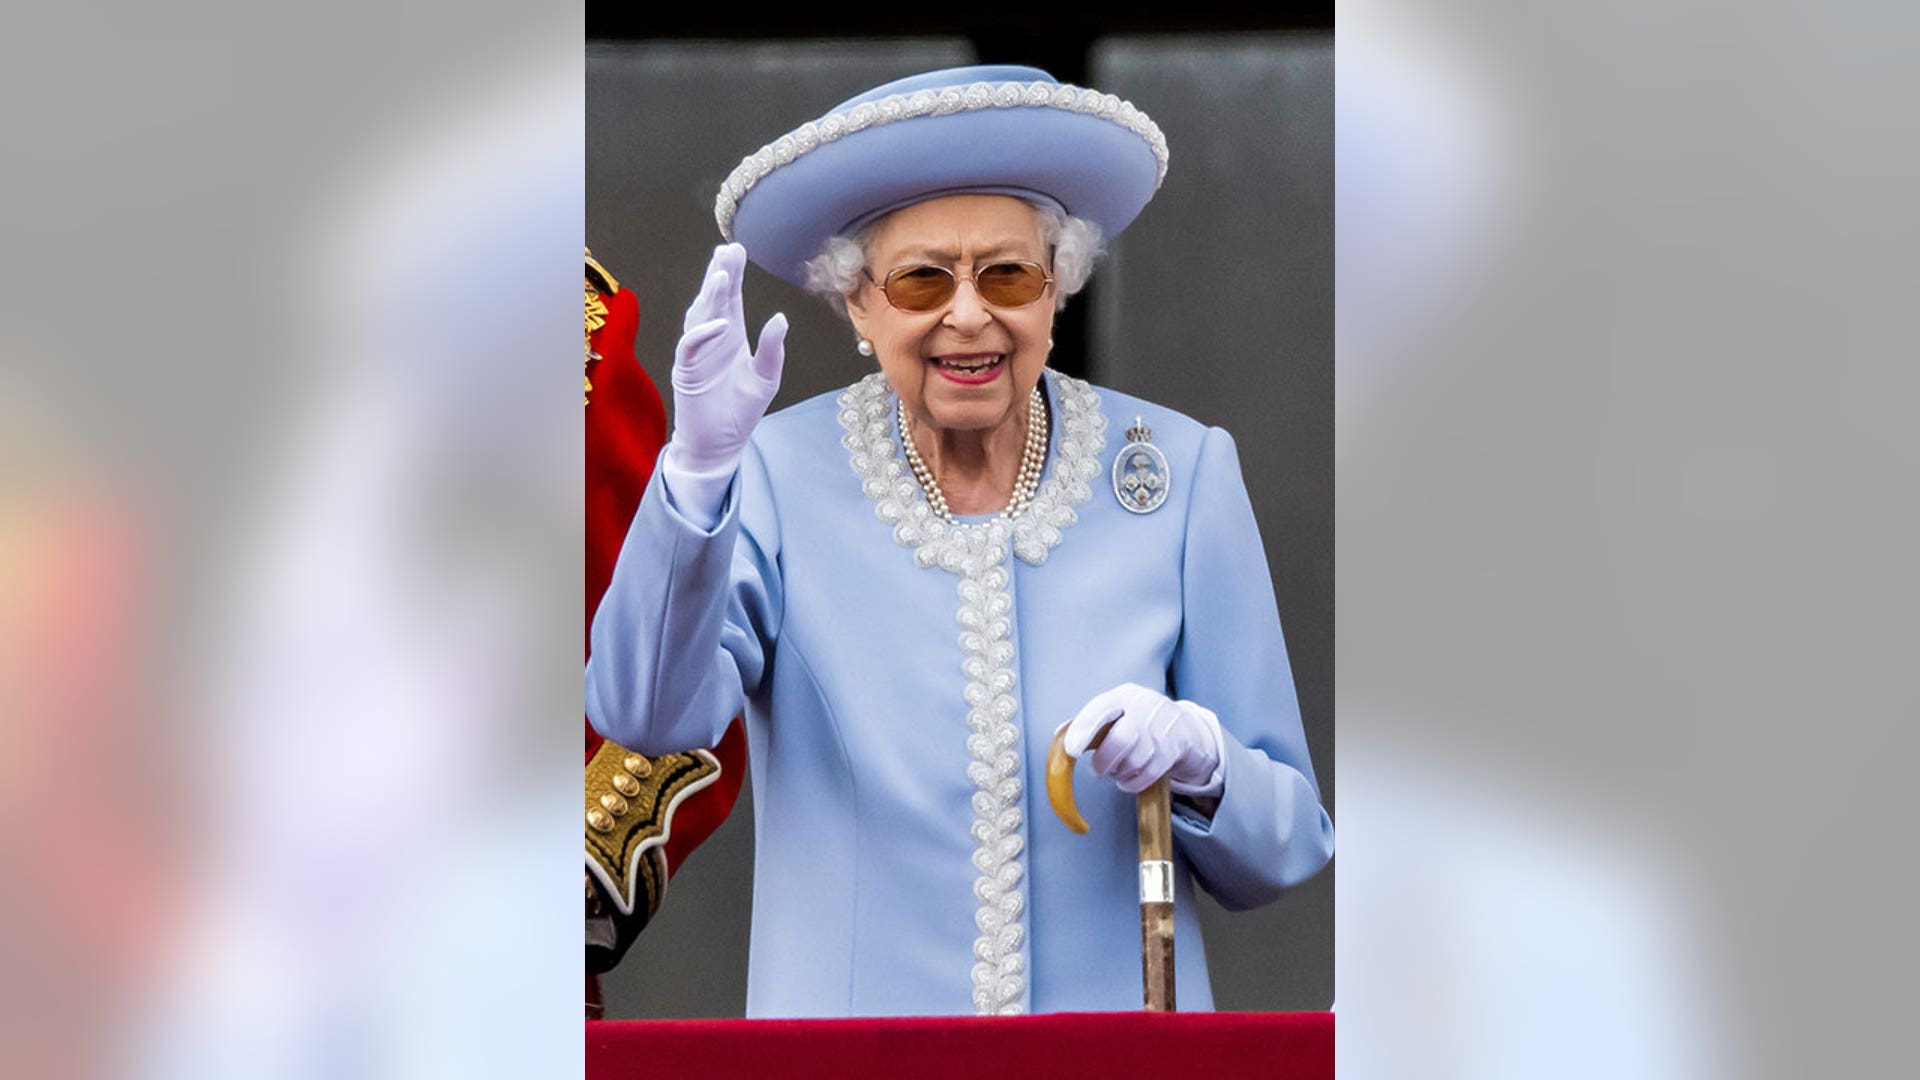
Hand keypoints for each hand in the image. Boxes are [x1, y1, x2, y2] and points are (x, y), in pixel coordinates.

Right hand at [664, 243, 787, 492]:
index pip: (732, 298)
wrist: (719, 444)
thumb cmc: (740, 412)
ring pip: (699, 316)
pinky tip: (720, 323)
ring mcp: (697, 353)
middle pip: (714, 300)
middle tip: (727, 251)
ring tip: (723, 276)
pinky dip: (704, 333)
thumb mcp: (766, 379)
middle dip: (720, 275)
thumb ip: (772, 350)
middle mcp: (712, 339)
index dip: (734, 274)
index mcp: (732, 336)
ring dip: (710, 297)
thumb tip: (780, 318)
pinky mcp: (686, 371)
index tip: (737, 249)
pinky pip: (691, 346)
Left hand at [1057, 683, 1223, 795]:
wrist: (1184, 726)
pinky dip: (1132, 782)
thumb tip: (1060, 736)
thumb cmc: (1138, 720)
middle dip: (1104, 761)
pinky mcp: (1174, 750)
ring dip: (1119, 772)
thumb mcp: (1117, 712)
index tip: (1072, 750)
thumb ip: (1090, 722)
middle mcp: (1145, 707)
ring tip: (1116, 771)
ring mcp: (1163, 729)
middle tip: (1097, 770)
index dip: (1084, 729)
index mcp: (1124, 695)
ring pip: (1135, 760)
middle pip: (1120, 740)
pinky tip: (1127, 779)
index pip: (1101, 708)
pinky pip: (1148, 774)